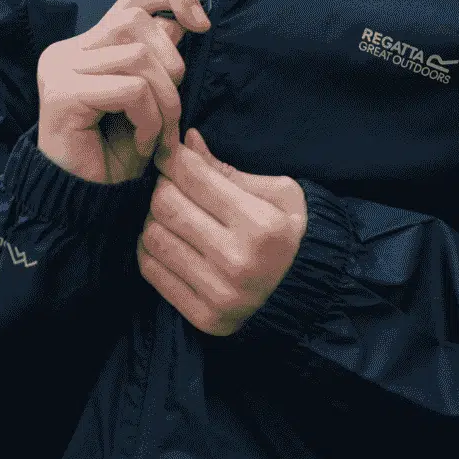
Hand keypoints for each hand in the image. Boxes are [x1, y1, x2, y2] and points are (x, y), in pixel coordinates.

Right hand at [35, 0, 209, 183]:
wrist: (84, 204)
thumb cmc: (116, 157)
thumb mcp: (148, 102)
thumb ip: (158, 61)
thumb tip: (181, 22)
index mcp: (85, 47)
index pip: (132, 0)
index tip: (203, 25)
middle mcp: (66, 51)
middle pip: (136, 23)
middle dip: (172, 66)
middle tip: (172, 114)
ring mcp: (59, 69)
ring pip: (138, 57)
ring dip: (165, 101)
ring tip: (160, 135)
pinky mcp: (62, 94)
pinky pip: (131, 90)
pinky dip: (150, 119)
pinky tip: (144, 144)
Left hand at [138, 129, 306, 335]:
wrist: (308, 294)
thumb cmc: (292, 234)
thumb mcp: (277, 194)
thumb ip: (226, 170)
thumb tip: (187, 140)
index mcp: (261, 226)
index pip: (193, 176)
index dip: (173, 157)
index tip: (169, 153)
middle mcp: (237, 262)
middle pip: (166, 205)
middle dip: (163, 185)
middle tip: (172, 183)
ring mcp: (218, 294)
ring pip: (153, 236)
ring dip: (155, 218)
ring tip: (173, 214)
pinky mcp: (203, 317)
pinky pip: (152, 270)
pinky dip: (151, 248)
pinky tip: (170, 240)